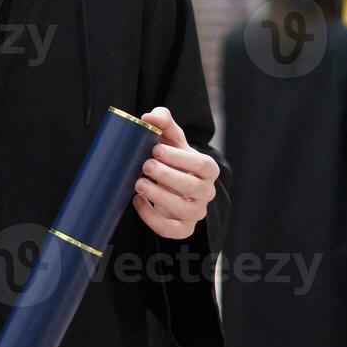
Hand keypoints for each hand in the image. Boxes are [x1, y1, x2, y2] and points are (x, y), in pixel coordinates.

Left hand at [133, 106, 218, 240]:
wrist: (172, 185)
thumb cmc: (172, 159)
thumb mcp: (171, 139)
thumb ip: (164, 122)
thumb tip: (149, 117)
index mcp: (208, 169)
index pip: (201, 165)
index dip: (179, 158)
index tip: (156, 149)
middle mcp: (207, 192)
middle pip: (193, 188)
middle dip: (167, 176)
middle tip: (144, 165)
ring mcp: (196, 212)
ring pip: (183, 210)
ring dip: (159, 196)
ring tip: (138, 184)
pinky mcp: (183, 229)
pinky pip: (170, 229)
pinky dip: (151, 218)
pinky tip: (137, 201)